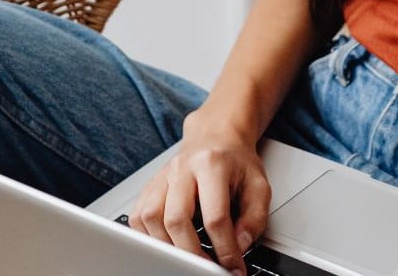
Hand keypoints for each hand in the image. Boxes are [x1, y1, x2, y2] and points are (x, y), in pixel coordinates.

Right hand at [126, 114, 270, 275]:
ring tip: (187, 257)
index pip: (215, 216)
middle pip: (177, 218)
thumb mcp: (259, 185)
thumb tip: (240, 246)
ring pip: (151, 218)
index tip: (233, 266)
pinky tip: (165, 244)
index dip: (225, 248)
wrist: (215, 134)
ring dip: (168, 246)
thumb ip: (255, 218)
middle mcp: (183, 168)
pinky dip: (149, 236)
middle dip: (192, 253)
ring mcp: (163, 176)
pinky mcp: (150, 185)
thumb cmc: (236, 160)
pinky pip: (138, 215)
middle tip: (206, 268)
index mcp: (212, 164)